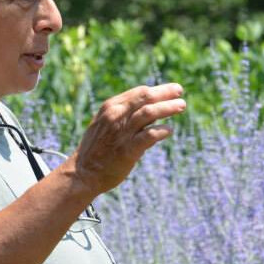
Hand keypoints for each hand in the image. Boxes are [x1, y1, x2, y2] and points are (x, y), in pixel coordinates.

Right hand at [66, 83, 185, 194]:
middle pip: (146, 97)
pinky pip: (150, 135)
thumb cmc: (96, 150)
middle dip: (165, 93)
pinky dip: (162, 130)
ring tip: (181, 106)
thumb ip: (124, 116)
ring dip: (168, 108)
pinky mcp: (127, 150)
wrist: (82, 174)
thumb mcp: (105, 125)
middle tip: (180, 92)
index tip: (171, 90)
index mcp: (110, 107)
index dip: (158, 90)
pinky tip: (169, 130)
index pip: (139, 92)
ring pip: (150, 112)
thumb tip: (152, 112)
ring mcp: (121, 132)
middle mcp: (116, 116)